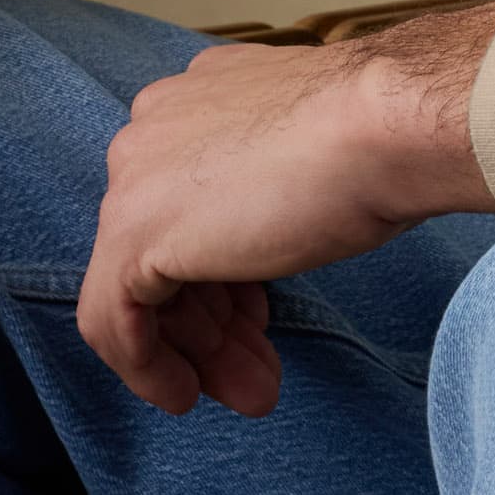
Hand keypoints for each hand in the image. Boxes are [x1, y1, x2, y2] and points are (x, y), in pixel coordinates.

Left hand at [78, 0, 494, 418]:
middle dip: (213, 322)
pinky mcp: (132, 237)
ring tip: (251, 394)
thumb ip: (275, 183)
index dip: (228, 272)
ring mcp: (134, 180)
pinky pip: (111, 320)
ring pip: (140, 287)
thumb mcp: (317, 159)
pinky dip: (145, 366)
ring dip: (194, 352)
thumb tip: (276, 228)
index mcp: (198, 100)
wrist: (384, 128)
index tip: (265, 317)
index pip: (193, 203)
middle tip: (258, 372)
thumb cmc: (378, 137)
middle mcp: (153, 129)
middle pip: (166, 247)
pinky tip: (184, 395)